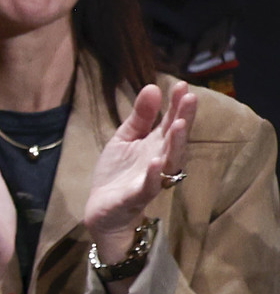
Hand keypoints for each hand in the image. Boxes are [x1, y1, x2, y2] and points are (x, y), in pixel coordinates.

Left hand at [83, 80, 197, 252]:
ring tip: (178, 124)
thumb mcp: (125, 138)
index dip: (177, 105)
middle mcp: (159, 160)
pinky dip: (153, 175)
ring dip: (175, 143)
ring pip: (169, 161)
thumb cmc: (118, 172)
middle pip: (176, 139)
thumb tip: (152, 87)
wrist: (102, 208)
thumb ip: (140, 116)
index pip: (171, 121)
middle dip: (184, 119)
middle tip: (190, 98)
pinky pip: (149, 186)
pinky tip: (156, 161)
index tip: (183, 85)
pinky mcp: (137, 196)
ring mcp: (150, 178)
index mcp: (156, 144)